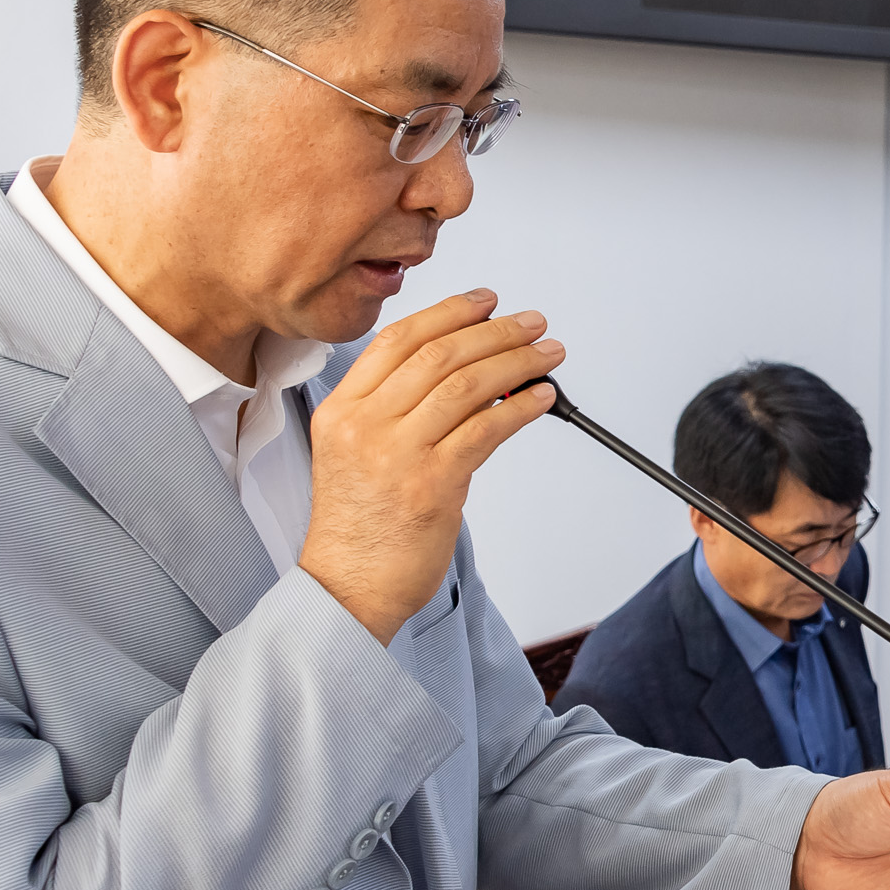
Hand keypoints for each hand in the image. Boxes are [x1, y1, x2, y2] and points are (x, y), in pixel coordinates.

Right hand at [301, 292, 561, 642]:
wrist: (348, 587)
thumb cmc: (359, 525)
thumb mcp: (354, 452)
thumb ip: (394, 410)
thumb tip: (465, 372)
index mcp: (341, 410)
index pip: (398, 339)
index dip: (449, 312)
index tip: (486, 302)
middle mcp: (364, 425)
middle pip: (439, 354)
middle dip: (495, 332)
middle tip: (533, 324)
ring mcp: (397, 454)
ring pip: (467, 385)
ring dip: (518, 362)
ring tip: (549, 354)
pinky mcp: (432, 485)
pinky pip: (487, 429)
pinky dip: (520, 406)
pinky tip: (541, 398)